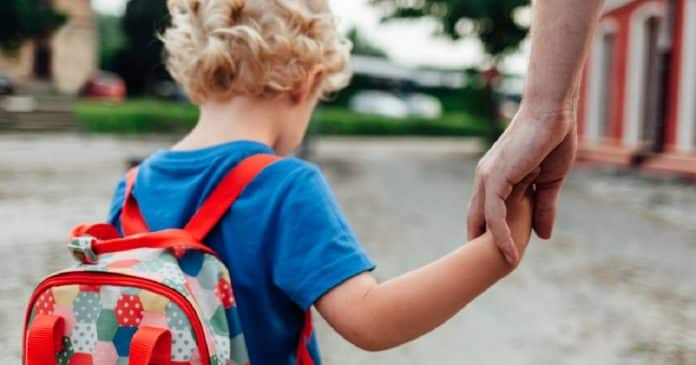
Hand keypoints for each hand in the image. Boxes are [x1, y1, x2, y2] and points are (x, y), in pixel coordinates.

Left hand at [467, 107, 576, 264]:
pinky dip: (501, 235)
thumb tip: (543, 236)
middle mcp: (485, 178)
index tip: (497, 255)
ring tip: (503, 268)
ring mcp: (488, 177)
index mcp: (495, 177)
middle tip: (489, 270)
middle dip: (482, 244)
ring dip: (493, 246)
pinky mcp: (496, 177)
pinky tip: (510, 253)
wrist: (553, 112)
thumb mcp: (550, 182)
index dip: (490, 234)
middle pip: (478, 219)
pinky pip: (494, 214)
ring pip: (484, 220)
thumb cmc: (552, 140)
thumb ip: (544, 207)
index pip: (486, 212)